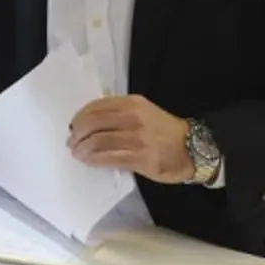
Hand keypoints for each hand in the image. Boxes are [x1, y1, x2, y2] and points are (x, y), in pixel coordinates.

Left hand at [68, 94, 193, 182]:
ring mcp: (137, 138)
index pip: (95, 107)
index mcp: (132, 103)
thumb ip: (118, 113)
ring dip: (82, 149)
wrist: (192, 148)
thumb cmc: (163, 130)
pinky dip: (93, 160)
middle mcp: (133, 118)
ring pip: (97, 142)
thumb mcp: (142, 112)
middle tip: (71, 142)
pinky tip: (88, 161)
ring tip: (77, 153)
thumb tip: (87, 123)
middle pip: (92, 124)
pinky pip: (109, 158)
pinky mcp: (140, 158)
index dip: (79, 118)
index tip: (73, 127)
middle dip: (77, 134)